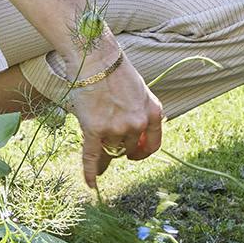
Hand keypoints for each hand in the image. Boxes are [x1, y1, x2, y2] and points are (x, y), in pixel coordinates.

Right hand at [58, 46, 164, 187]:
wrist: (96, 58)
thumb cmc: (115, 72)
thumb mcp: (139, 91)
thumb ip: (140, 114)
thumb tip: (134, 139)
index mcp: (153, 112)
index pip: (152, 145)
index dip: (142, 153)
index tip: (133, 156)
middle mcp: (137, 123)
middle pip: (127, 149)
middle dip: (118, 148)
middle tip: (108, 143)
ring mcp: (116, 128)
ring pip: (110, 151)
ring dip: (103, 153)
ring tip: (97, 155)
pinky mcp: (95, 130)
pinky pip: (92, 157)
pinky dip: (90, 172)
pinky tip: (91, 185)